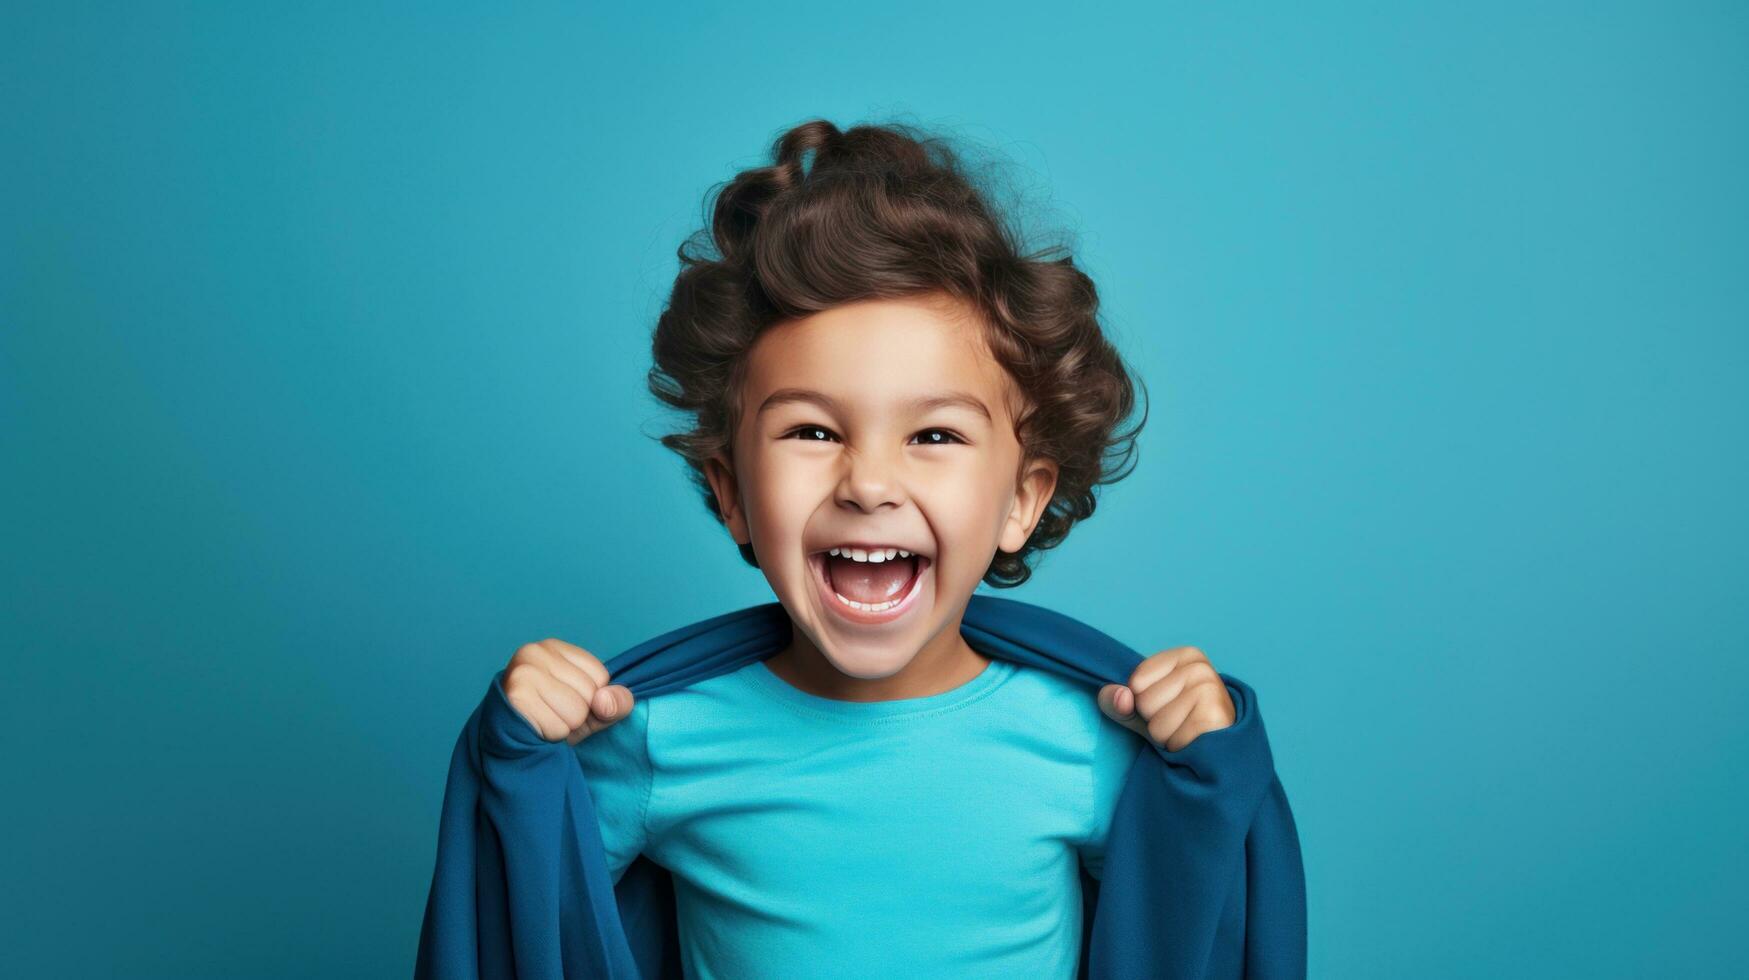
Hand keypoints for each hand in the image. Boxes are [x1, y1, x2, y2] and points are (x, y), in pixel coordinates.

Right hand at [502, 638, 634, 744]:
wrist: (508, 742)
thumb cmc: (552, 718)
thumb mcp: (594, 709)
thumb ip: (616, 702)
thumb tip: (604, 700)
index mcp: (553, 648)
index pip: (601, 676)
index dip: (592, 698)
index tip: (567, 699)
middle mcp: (534, 653)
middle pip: (589, 693)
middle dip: (578, 713)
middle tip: (553, 713)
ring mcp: (523, 674)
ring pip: (576, 712)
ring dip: (565, 726)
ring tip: (544, 719)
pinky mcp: (516, 698)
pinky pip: (558, 728)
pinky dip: (552, 736)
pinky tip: (535, 728)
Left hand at [1097, 645, 1235, 751]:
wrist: (1222, 751)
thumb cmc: (1181, 723)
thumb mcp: (1142, 709)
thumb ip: (1118, 701)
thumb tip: (1119, 696)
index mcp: (1184, 656)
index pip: (1136, 681)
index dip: (1141, 701)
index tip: (1166, 704)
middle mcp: (1200, 667)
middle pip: (1145, 702)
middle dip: (1155, 721)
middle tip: (1180, 721)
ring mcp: (1211, 689)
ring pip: (1157, 725)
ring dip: (1167, 737)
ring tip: (1187, 731)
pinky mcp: (1215, 715)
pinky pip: (1173, 739)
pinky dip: (1179, 747)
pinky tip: (1195, 741)